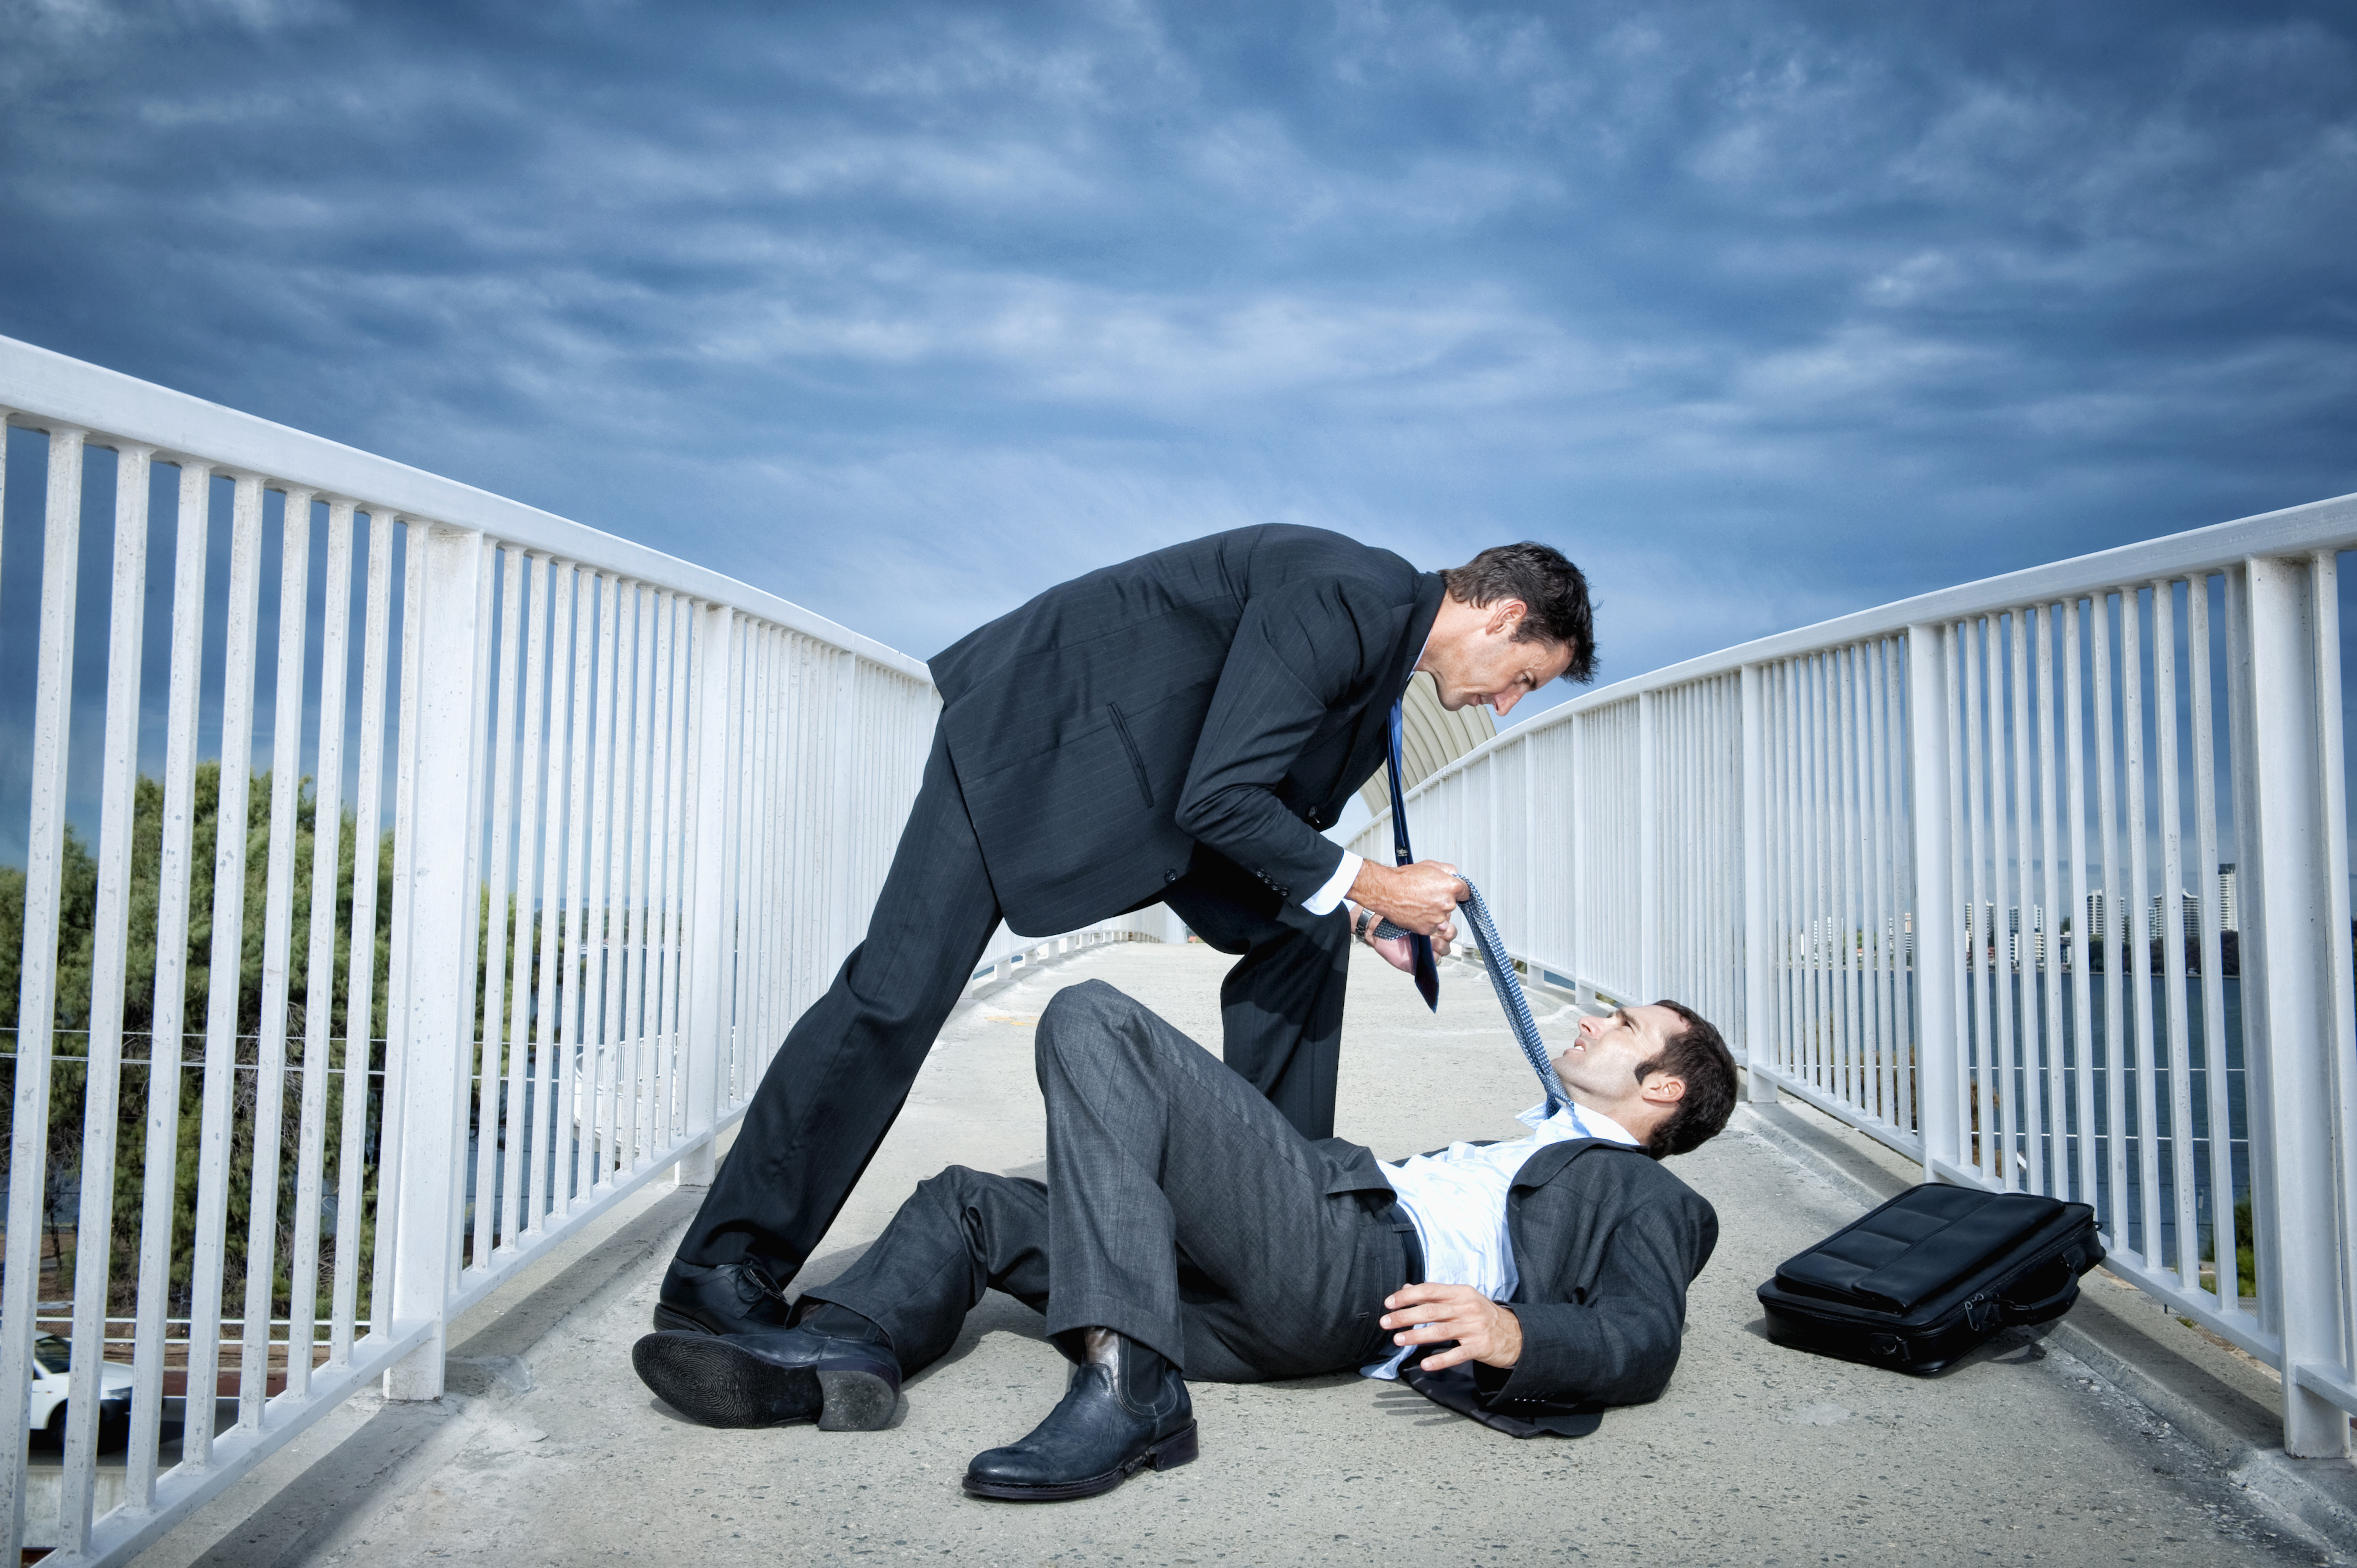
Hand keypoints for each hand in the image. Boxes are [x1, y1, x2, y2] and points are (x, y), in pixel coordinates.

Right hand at [1347, 859, 1463, 937]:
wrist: (1387, 891)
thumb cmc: (1404, 879)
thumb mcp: (1430, 865)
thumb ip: (1448, 870)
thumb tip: (1454, 875)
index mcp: (1451, 887)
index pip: (1465, 891)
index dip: (1457, 890)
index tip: (1453, 892)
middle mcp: (1447, 903)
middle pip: (1452, 904)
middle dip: (1442, 900)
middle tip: (1428, 894)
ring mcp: (1438, 917)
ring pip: (1442, 916)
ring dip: (1434, 911)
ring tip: (1419, 902)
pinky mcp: (1428, 928)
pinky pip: (1432, 926)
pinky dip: (1426, 921)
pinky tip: (1416, 911)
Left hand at [1363, 909, 1454, 970]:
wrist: (1376, 927)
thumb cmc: (1393, 918)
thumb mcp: (1412, 911)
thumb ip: (1429, 912)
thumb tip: (1442, 913)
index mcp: (1432, 924)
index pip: (1450, 925)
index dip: (1448, 925)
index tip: (1442, 924)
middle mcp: (1431, 936)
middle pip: (1450, 938)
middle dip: (1447, 935)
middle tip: (1438, 932)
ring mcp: (1427, 949)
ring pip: (1445, 950)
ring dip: (1440, 945)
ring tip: (1429, 941)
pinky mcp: (1420, 961)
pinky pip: (1435, 962)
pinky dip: (1433, 958)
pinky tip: (1426, 952)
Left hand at [1378, 1283, 1522, 1371]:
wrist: (1516, 1334)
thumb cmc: (1483, 1315)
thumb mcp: (1462, 1299)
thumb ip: (1435, 1295)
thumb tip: (1406, 1289)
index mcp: (1461, 1293)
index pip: (1430, 1289)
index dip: (1407, 1295)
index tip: (1389, 1303)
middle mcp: (1467, 1307)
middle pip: (1431, 1310)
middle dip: (1405, 1316)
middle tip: (1386, 1322)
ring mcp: (1474, 1327)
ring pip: (1440, 1330)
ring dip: (1417, 1335)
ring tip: (1398, 1340)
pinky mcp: (1480, 1347)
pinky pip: (1457, 1354)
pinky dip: (1440, 1360)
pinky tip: (1425, 1365)